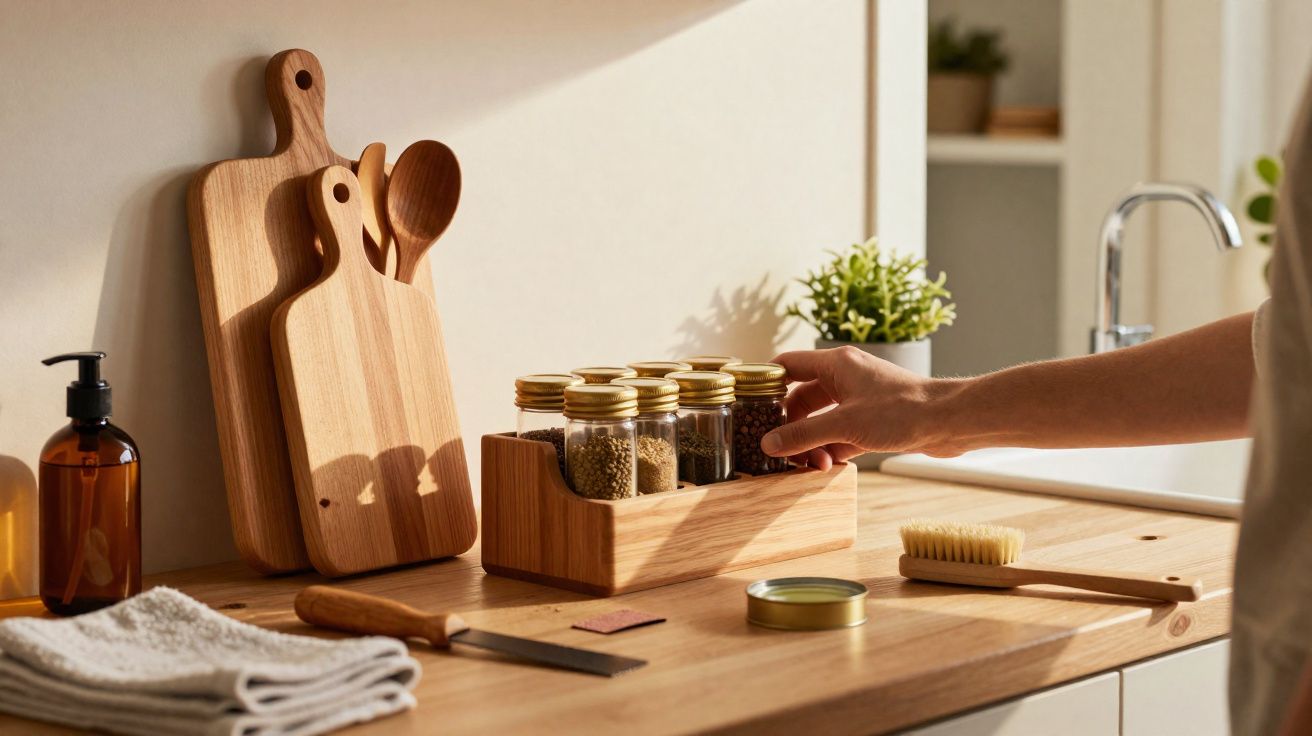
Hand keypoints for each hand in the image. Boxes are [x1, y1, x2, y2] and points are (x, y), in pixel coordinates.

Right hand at [762, 346, 958, 469]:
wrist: (950, 421)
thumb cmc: (902, 411)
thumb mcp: (843, 425)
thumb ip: (803, 435)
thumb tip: (769, 444)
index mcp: (836, 364)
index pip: (787, 365)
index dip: (767, 384)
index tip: (751, 407)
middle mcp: (846, 377)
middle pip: (802, 399)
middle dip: (793, 427)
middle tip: (784, 452)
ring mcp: (860, 399)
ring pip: (823, 420)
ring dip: (814, 443)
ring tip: (816, 465)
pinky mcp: (874, 420)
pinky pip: (841, 433)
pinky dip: (833, 449)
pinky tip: (831, 466)